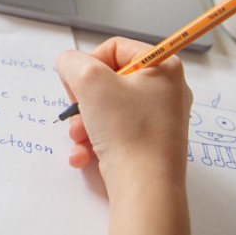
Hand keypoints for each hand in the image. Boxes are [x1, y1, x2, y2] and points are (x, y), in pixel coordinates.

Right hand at [54, 37, 191, 191]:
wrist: (145, 188)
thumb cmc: (128, 131)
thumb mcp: (89, 80)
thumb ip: (71, 61)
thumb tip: (70, 66)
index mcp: (164, 67)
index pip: (114, 48)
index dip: (90, 63)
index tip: (80, 84)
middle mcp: (165, 90)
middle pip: (107, 81)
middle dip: (84, 101)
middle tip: (78, 113)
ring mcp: (158, 119)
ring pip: (106, 108)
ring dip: (84, 123)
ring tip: (80, 139)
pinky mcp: (148, 143)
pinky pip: (113, 131)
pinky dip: (94, 141)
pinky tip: (85, 154)